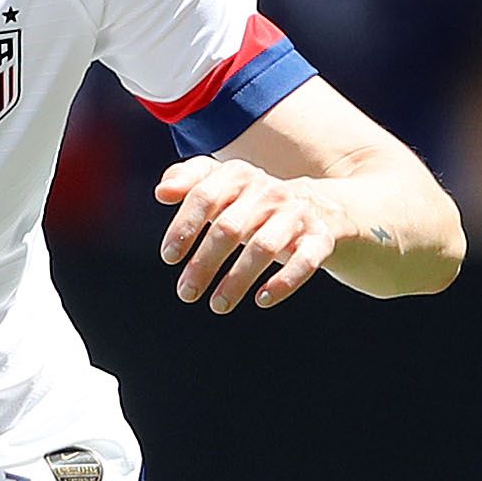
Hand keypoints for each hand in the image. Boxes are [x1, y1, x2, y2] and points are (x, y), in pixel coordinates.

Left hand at [156, 159, 344, 311]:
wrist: (313, 204)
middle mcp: (268, 192)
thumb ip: (187, 181)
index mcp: (238, 175)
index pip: (205, 197)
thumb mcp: (220, 183)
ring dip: (237, 279)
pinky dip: (284, 281)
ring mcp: (295, 214)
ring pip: (264, 247)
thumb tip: (162, 192)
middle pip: (230, 227)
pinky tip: (262, 299)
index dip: (184, 227)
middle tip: (186, 292)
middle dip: (204, 263)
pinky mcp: (319, 237)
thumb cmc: (249, 201)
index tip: (170, 257)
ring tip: (217, 304)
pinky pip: (305, 261)